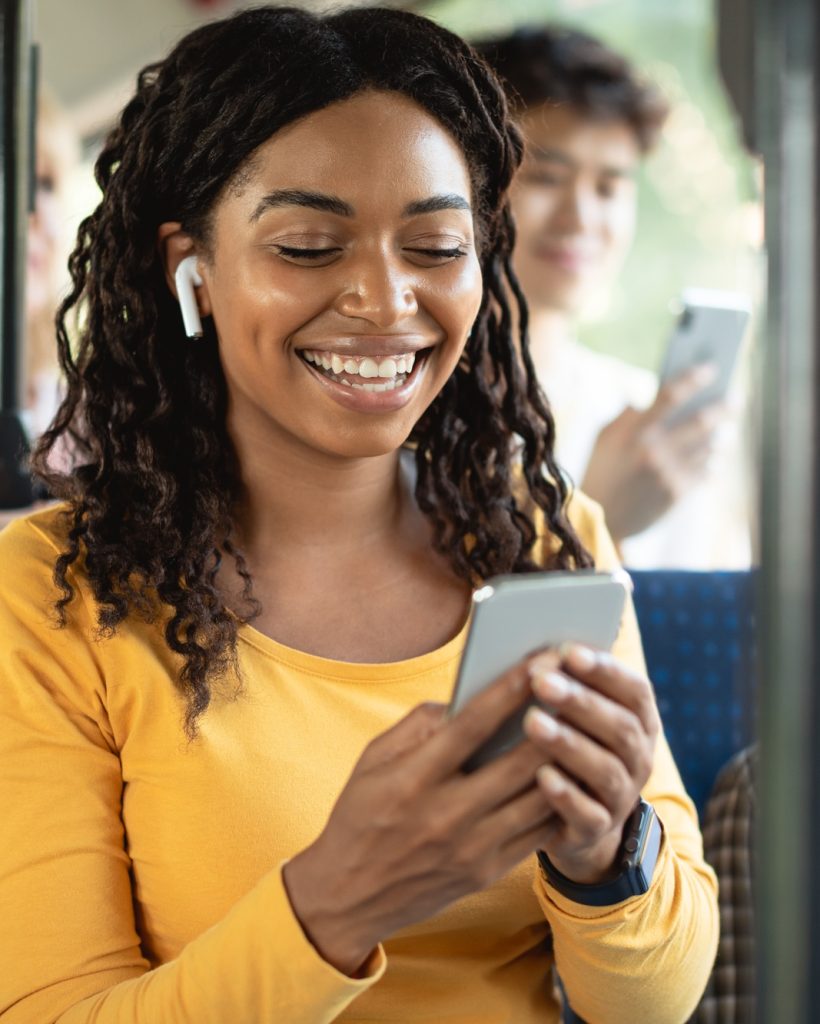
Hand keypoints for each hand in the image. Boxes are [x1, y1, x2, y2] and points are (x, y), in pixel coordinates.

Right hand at [283, 654, 563, 975]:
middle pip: (517, 762)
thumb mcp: (373, 760)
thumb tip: (464, 697)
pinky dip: (560, 802)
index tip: (541, 660)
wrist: (349, 897)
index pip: (472, 725)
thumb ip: (418, 724)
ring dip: (567, 760)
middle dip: (554, 720)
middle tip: (580, 686)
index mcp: (414, 778)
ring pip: (538, 798)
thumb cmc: (361, 815)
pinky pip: (537, 833)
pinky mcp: (488, 872)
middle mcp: (446, 813)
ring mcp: (471, 847)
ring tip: (588, 727)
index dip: (511, 689)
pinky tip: (574, 775)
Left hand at [522, 644, 659, 884]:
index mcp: (639, 722)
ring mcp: (621, 797)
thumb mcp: (578, 717)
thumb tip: (538, 650)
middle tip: (542, 681)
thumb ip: (570, 685)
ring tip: (532, 721)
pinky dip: (565, 795)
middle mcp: (639, 758)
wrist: (579, 822)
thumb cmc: (571, 747)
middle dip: (581, 701)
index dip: (605, 670)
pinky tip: (541, 776)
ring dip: (569, 743)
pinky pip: (587, 815)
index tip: (569, 651)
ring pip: (605, 770)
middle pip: (620, 727)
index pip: (636, 690)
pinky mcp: (597, 830)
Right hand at [580, 364, 727, 541]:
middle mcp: (652, 450)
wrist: (599, 520)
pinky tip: (716, 456)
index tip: (711, 368)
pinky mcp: (677, 494)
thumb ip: (629, 414)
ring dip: (722, 435)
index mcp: (631, 431)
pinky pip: (707, 471)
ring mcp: (667, 473)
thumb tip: (652, 393)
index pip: (669, 396)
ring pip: (709, 446)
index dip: (692, 379)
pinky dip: (714, 461)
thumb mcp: (605, 439)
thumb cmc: (601, 472)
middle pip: (700, 421)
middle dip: (723, 407)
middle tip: (735, 397)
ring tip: (728, 429)